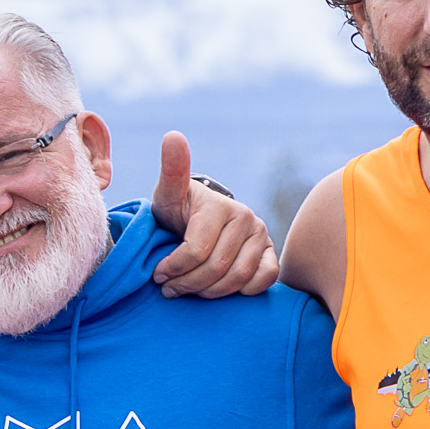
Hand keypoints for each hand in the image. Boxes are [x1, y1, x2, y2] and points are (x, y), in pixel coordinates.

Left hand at [144, 132, 281, 299]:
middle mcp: (246, 217)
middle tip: (170, 288)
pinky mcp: (271, 253)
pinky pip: (265, 279)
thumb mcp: (168, 194)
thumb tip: (172, 135)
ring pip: (238, 278)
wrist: (199, 222)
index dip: (173, 269)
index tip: (158, 275)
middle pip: (216, 269)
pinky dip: (243, 290)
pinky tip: (220, 289)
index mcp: (220, 205)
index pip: (196, 250)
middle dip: (188, 284)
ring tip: (189, 289)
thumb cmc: (179, 211)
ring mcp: (262, 235)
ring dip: (209, 293)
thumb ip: (172, 171)